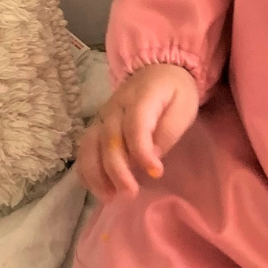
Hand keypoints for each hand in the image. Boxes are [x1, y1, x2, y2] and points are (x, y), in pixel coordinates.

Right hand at [77, 63, 198, 200]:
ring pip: (90, 146)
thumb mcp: (183, 106)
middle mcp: (115, 107)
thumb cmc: (175, 92)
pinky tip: (97, 189)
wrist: (158, 70)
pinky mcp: (96, 126)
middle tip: (130, 193)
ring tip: (109, 197)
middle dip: (117, 170)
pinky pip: (84, 150)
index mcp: (141, 97)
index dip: (142, 151)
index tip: (155, 173)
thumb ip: (168, 131)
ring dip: (96, 174)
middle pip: (109, 140)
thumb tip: (152, 157)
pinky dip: (86, 172)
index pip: (135, 126)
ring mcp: (102, 116)